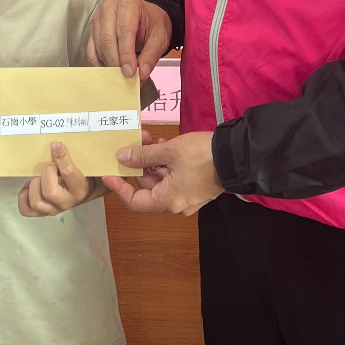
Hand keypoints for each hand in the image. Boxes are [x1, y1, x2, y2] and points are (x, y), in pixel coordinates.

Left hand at [18, 142, 97, 216]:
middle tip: (51, 167)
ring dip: (34, 186)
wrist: (86, 192)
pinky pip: (26, 209)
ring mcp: (53, 209)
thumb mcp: (85, 165)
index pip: (68, 173)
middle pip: (49, 192)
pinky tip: (30, 186)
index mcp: (79, 188)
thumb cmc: (83, 177)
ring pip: (36, 202)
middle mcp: (66, 202)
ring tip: (40, 177)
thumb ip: (72, 156)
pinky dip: (24, 197)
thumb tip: (57, 145)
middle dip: (46, 174)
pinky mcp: (43, 212)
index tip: (56, 145)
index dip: (60, 157)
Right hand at [88, 0, 172, 80]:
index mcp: (128, 4)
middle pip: (107, 39)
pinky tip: (109, 73)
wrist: (147, 17)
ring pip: (98, 46)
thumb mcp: (160, 38)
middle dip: (116, 62)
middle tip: (125, 78)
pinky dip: (99, 64)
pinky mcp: (93, 30)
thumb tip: (141, 74)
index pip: (124, 32)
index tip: (130, 73)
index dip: (126, 54)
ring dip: (108, 64)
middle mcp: (109, 8)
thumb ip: (151, 55)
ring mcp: (98, 18)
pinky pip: (91, 50)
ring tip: (120, 77)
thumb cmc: (153, 23)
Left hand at [102, 131, 223, 216]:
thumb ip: (142, 156)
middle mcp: (177, 204)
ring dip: (154, 160)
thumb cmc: (202, 156)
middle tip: (137, 140)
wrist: (237, 156)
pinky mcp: (196, 188)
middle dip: (140, 164)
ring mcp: (188, 197)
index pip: (134, 201)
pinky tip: (165, 146)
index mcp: (168, 201)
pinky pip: (174, 178)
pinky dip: (167, 164)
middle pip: (148, 187)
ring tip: (152, 140)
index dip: (119, 187)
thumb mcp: (169, 152)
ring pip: (161, 180)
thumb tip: (122, 158)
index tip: (108, 173)